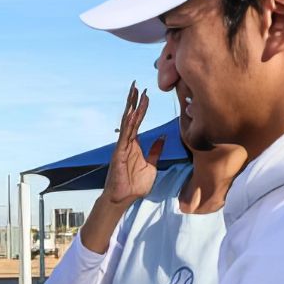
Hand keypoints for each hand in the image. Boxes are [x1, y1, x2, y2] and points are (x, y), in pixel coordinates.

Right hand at [102, 83, 164, 206]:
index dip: (142, 108)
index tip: (146, 94)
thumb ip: (155, 150)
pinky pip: (126, 134)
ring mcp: (122, 146)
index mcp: (134, 144)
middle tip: (137, 85)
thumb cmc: (135, 184)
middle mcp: (127, 142)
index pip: (138, 121)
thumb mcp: (152, 165)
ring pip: (127, 122)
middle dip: (134, 101)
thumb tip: (163, 137)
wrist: (123, 197)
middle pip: (130, 117)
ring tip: (134, 92)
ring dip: (131, 106)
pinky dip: (130, 122)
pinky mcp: (120, 152)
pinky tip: (134, 111)